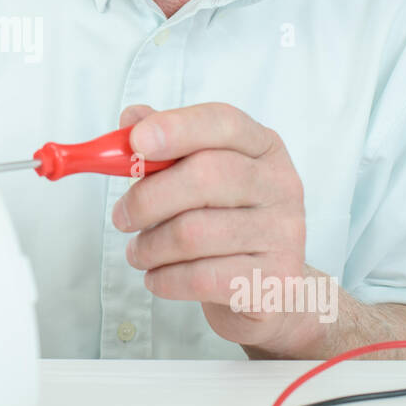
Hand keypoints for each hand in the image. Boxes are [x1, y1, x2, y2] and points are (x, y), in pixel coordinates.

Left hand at [112, 102, 308, 354]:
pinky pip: (201, 277)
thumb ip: (167, 145)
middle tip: (121, 217)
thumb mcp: (197, 175)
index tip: (136, 142)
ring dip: (150, 246)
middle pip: (205, 176)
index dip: (177, 128)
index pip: (223, 122)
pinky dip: (164, 279)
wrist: (265, 287)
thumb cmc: (223, 221)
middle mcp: (281, 184)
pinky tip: (157, 277)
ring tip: (140, 253)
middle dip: (148, 198)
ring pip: (194, 233)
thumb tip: (131, 118)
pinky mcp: (275, 280)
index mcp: (263, 147)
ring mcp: (284, 233)